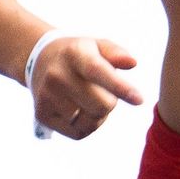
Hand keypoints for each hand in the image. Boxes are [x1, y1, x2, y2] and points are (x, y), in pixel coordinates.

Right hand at [29, 35, 144, 139]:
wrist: (40, 61)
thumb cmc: (79, 55)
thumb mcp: (97, 45)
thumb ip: (116, 53)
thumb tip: (133, 63)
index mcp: (74, 54)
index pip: (98, 72)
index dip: (120, 87)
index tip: (139, 100)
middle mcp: (57, 75)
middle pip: (101, 104)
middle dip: (111, 101)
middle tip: (103, 91)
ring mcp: (47, 97)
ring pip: (92, 121)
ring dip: (99, 115)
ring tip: (89, 98)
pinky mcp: (43, 115)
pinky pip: (79, 133)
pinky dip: (87, 125)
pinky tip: (80, 110)